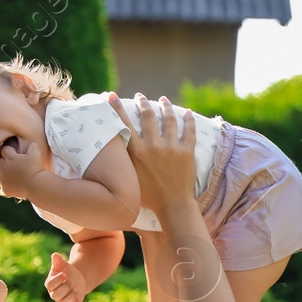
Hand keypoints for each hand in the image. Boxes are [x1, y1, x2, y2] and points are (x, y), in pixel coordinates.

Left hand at [0, 136, 45, 199]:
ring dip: (4, 173)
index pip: (5, 149)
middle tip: (16, 163)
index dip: (10, 150)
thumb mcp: (36, 153)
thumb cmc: (36, 168)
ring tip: (13, 174)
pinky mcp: (6, 189)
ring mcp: (3, 179)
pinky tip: (16, 185)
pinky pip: (5, 186)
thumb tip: (32, 144)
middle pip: (1, 161)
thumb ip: (32, 146)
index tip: (15, 151)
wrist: (36, 186)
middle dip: (6, 161)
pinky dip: (9, 185)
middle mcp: (3, 167)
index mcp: (9, 157)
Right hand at [45, 252, 90, 301]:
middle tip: (71, 282)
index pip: (50, 285)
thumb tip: (55, 255)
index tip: (65, 274)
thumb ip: (58, 261)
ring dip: (70, 298)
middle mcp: (55, 294)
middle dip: (65, 288)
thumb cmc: (66, 270)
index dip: (57, 280)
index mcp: (50, 284)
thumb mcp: (63, 265)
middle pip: (56, 296)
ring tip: (76, 289)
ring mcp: (63, 301)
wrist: (76, 278)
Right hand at [112, 92, 196, 214]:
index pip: (124, 123)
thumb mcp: (129, 177)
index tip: (112, 95)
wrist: (173, 206)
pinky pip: (189, 131)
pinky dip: (189, 119)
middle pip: (147, 115)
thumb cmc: (148, 197)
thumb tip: (116, 148)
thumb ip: (125, 161)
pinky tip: (187, 112)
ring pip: (168, 119)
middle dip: (142, 102)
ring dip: (165, 106)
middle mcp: (153, 146)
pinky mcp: (187, 152)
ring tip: (163, 99)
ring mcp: (171, 147)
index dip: (117, 107)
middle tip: (140, 96)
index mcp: (137, 152)